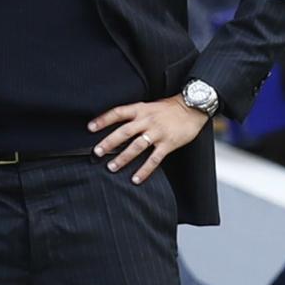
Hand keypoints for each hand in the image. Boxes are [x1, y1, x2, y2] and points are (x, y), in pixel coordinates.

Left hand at [88, 95, 209, 184]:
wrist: (193, 107)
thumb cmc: (170, 107)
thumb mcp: (150, 105)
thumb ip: (136, 114)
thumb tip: (118, 124)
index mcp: (141, 109)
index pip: (118, 113)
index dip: (103, 120)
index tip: (90, 128)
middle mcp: (147, 120)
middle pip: (124, 132)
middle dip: (109, 143)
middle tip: (96, 152)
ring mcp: (157, 132)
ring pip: (136, 147)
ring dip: (123, 158)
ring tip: (112, 167)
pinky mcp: (168, 144)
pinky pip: (154, 159)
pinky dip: (144, 170)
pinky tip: (136, 178)